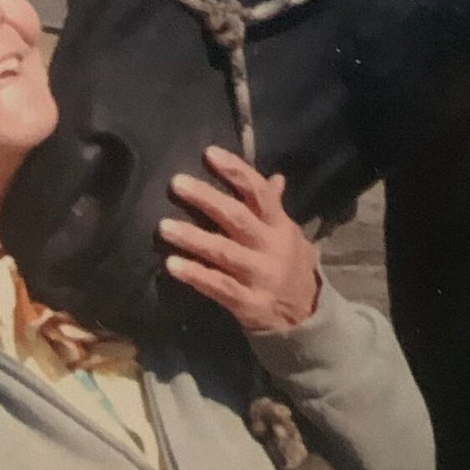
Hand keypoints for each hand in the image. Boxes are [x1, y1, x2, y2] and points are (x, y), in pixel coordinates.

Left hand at [159, 147, 321, 332]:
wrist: (306, 316)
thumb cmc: (288, 264)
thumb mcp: (288, 234)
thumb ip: (275, 208)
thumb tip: (275, 177)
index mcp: (280, 226)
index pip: (260, 192)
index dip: (236, 171)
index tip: (209, 153)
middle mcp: (270, 247)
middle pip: (237, 218)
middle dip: (206, 199)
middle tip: (176, 183)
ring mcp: (259, 276)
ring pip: (223, 252)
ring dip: (192, 238)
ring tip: (164, 227)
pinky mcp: (247, 302)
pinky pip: (218, 286)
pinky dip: (195, 275)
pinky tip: (172, 264)